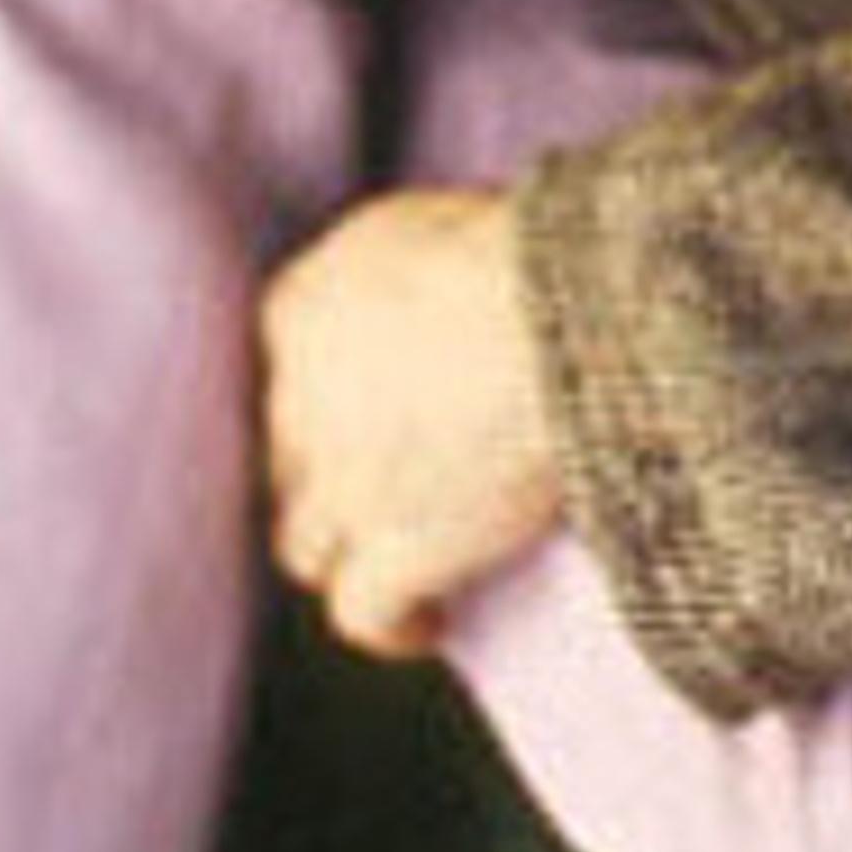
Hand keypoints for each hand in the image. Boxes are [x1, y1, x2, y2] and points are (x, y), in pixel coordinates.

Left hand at [258, 186, 563, 658]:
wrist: (565, 312)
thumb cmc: (533, 248)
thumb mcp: (442, 224)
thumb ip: (405, 272)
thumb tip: (436, 297)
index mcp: (303, 305)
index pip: (287, 370)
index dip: (328, 403)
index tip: (376, 417)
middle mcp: (301, 392)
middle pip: (289, 459)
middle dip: (329, 479)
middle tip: (389, 494)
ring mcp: (343, 479)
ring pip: (304, 544)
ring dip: (346, 556)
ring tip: (397, 570)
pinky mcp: (396, 545)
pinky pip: (361, 611)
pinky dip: (389, 626)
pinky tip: (427, 627)